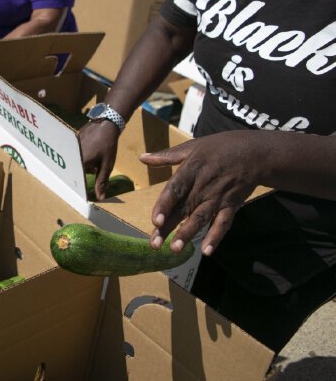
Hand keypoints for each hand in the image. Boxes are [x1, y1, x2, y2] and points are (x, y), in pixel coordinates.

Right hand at [78, 120, 119, 199]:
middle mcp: (71, 155)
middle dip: (83, 174)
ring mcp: (70, 148)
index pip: (77, 180)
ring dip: (83, 165)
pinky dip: (81, 157)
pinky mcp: (70, 143)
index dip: (82, 187)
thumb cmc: (108, 145)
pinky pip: (74, 155)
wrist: (106, 124)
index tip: (86, 193)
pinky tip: (91, 152)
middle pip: (74, 172)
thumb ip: (102, 181)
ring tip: (94, 158)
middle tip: (93, 170)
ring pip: (74, 163)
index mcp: (80, 162)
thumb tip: (100, 197)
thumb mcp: (107, 165)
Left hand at [140, 131, 260, 256]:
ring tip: (174, 249)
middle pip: (183, 209)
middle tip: (155, 244)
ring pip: (201, 218)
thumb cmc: (220, 148)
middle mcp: (204, 186)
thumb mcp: (192, 146)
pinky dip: (216, 236)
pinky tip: (206, 251)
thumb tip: (141, 158)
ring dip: (188, 234)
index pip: (175, 189)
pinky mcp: (232, 205)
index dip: (164, 205)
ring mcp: (219, 197)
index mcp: (191, 170)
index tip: (155, 221)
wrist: (257, 153)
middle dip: (168, 227)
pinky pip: (223, 223)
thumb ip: (167, 156)